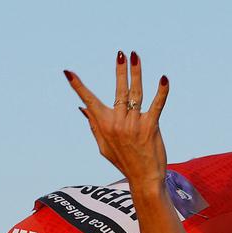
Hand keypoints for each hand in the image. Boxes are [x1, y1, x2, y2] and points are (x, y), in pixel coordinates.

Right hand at [64, 51, 169, 186]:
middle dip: (120, 71)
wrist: (144, 179)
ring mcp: (134, 125)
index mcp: (104, 126)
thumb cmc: (124, 162)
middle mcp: (118, 123)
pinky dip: (161, 92)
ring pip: (135, 94)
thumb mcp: (104, 146)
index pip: (89, 101)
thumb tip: (82, 108)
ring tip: (136, 56)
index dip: (78, 87)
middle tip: (121, 53)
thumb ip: (94, 125)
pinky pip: (156, 106)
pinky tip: (164, 79)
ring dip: (136, 73)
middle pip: (118, 91)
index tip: (67, 73)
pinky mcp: (150, 127)